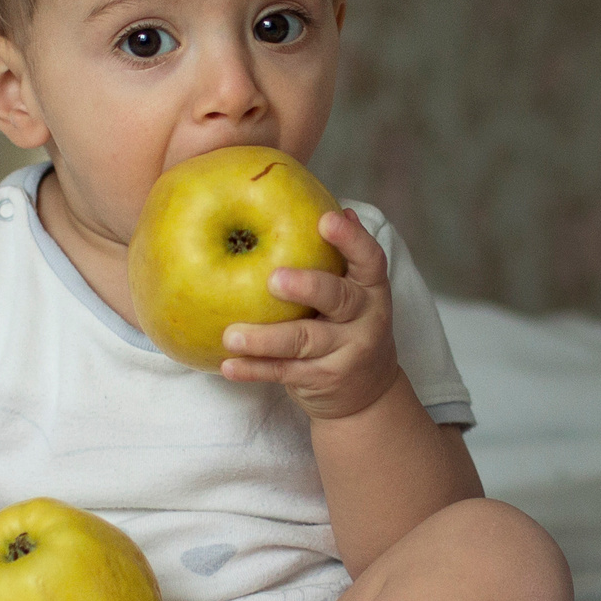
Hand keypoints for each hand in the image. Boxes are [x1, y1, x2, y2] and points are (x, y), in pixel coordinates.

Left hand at [218, 209, 402, 421]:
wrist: (368, 392)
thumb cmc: (349, 326)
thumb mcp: (356, 292)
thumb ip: (341, 258)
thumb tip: (335, 209)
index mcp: (372, 288)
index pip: (370, 259)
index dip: (350, 239)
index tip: (326, 219)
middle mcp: (365, 318)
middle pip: (338, 299)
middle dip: (308, 287)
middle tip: (273, 279)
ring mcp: (346, 352)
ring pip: (304, 341)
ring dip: (265, 338)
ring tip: (231, 334)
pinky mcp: (323, 380)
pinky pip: (285, 373)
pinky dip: (255, 369)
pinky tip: (228, 365)